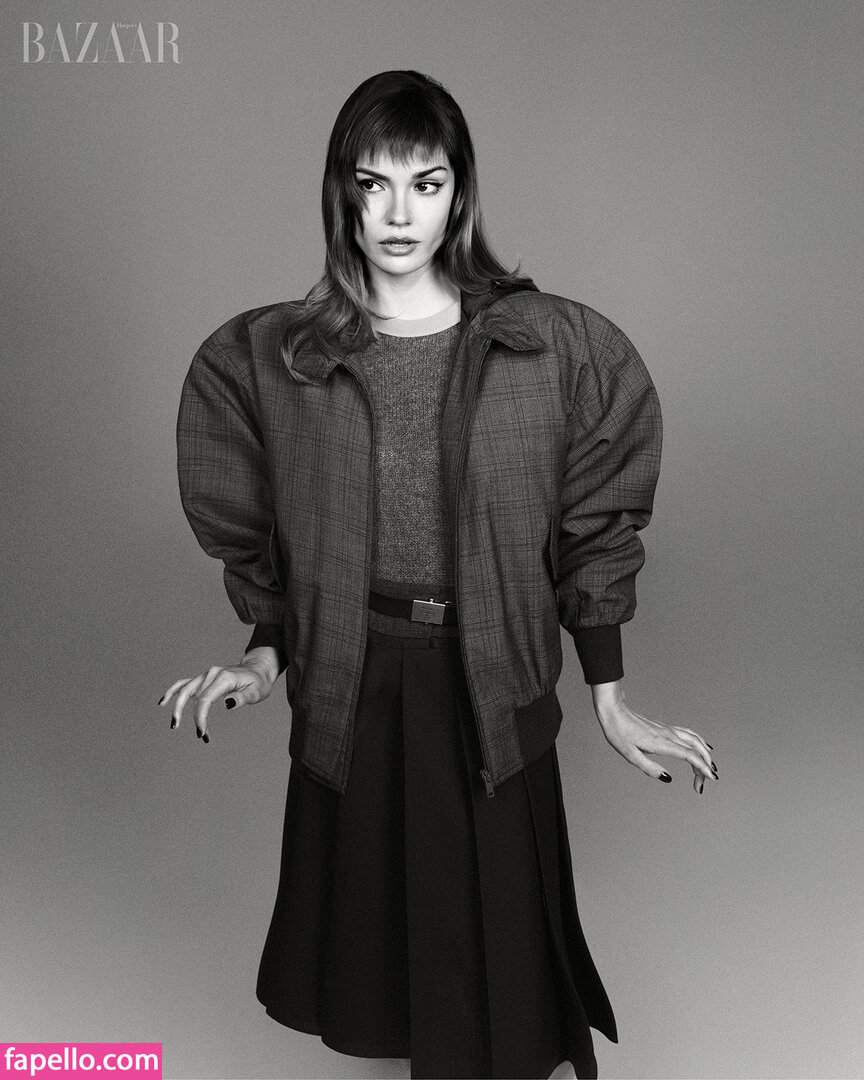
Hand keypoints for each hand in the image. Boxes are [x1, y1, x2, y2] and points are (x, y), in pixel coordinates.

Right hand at [158, 647, 280, 741]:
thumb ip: (242, 698)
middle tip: (198, 735)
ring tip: (174, 725)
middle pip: (193, 696)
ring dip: (178, 708)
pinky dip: (173, 692)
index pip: (205, 699)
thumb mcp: (256, 692)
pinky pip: (184, 684)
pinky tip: (163, 702)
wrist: (258, 669)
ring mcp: (206, 675)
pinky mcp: (203, 678)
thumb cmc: (258, 682)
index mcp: (223, 677)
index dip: (200, 717)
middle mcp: (211, 674)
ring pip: (184, 690)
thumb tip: (227, 704)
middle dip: (192, 717)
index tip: (202, 733)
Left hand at [591, 681, 715, 792]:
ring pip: (695, 740)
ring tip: (708, 769)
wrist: (614, 712)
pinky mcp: (665, 728)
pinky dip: (700, 743)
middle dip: (705, 766)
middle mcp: (668, 735)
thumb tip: (668, 778)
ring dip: (705, 755)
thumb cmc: (619, 733)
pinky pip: (689, 734)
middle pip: (696, 749)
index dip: (702, 767)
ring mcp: (668, 730)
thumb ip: (649, 768)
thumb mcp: (630, 755)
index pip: (689, 755)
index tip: (711, 778)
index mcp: (661, 743)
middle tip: (705, 783)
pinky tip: (703, 748)